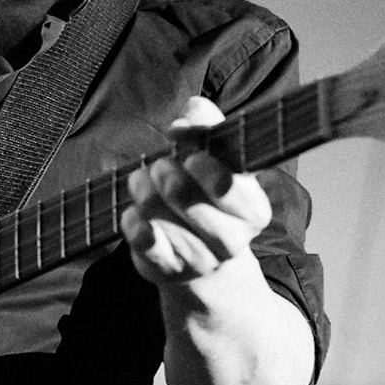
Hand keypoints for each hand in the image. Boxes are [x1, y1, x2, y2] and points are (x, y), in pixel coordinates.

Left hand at [121, 95, 272, 286]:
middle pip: (190, 200)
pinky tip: (131, 212)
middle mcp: (233, 239)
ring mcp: (200, 259)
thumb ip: (207, 128)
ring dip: (144, 192)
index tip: (183, 144)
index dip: (201, 162)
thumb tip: (191, 114)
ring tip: (140, 181)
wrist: (202, 257)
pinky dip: (134, 226)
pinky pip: (147, 247)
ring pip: (162, 218)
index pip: (228, 185)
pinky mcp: (169, 271)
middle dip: (166, 175)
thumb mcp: (216, 159)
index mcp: (253, 209)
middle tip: (159, 165)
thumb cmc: (207, 195)